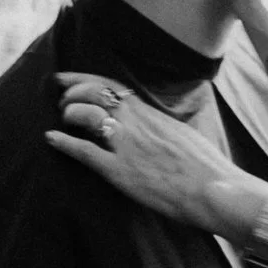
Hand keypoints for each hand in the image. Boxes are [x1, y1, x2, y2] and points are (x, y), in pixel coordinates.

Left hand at [42, 70, 267, 235]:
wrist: (217, 190)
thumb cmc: (207, 167)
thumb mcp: (182, 134)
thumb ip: (161, 126)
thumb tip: (152, 124)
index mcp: (151, 114)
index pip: (111, 86)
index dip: (84, 78)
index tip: (65, 77)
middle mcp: (136, 123)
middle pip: (93, 93)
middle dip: (72, 93)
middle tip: (61, 100)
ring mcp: (126, 145)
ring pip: (86, 115)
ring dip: (69, 114)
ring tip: (62, 120)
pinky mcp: (120, 171)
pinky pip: (85, 151)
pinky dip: (64, 142)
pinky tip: (51, 139)